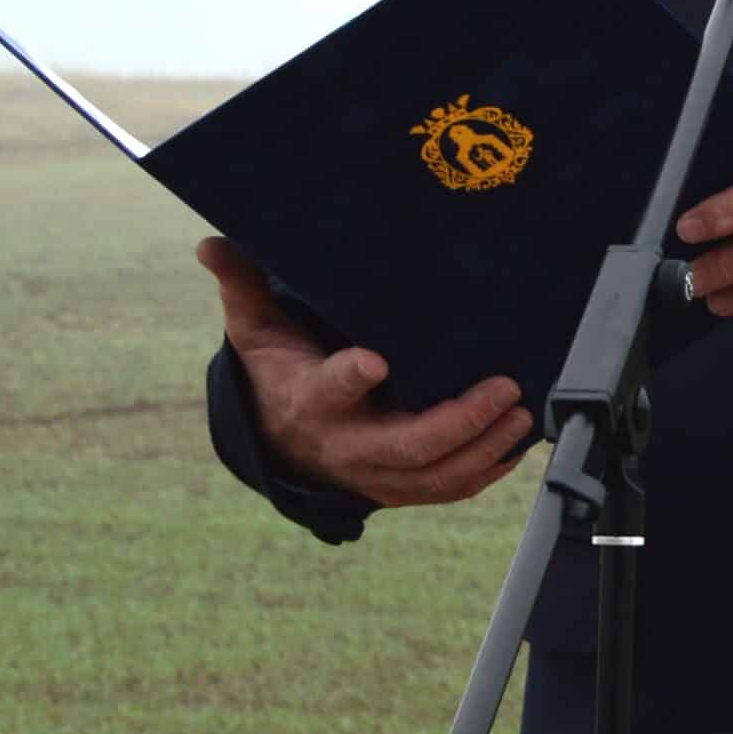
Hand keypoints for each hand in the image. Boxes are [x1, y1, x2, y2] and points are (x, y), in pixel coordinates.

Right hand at [196, 236, 534, 507]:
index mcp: (311, 400)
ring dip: (485, 449)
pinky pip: (447, 490)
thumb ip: (242, 287)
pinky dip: (485, 472)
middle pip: (406, 447)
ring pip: (436, 477)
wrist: (281, 439)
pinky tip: (517, 445)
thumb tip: (210, 243)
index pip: (329, 390)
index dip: (350, 378)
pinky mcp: (401, 488)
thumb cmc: (280, 372)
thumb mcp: (256, 330)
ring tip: (522, 416)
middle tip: (503, 390)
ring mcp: (377, 473)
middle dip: (460, 422)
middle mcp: (347, 444)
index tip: (376, 359)